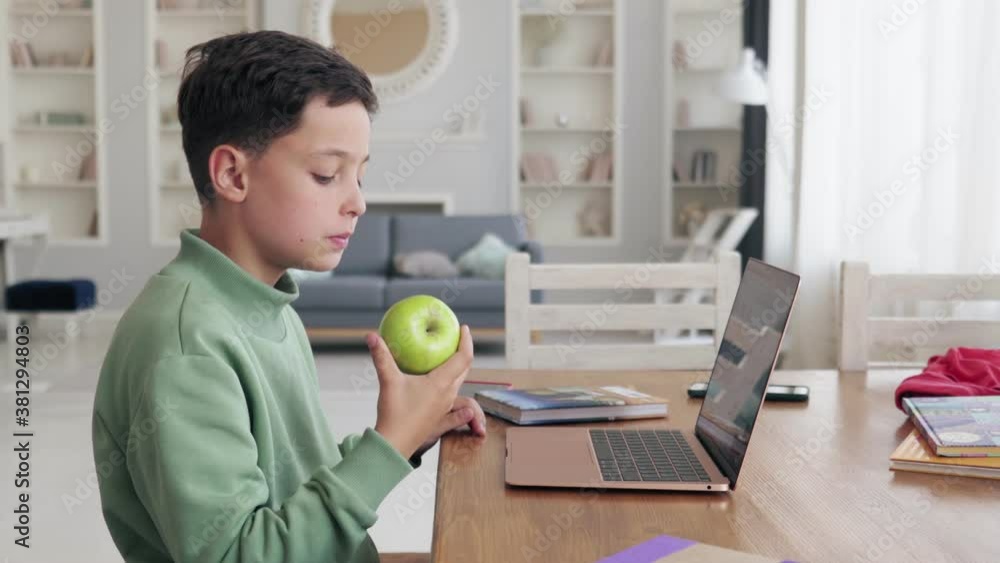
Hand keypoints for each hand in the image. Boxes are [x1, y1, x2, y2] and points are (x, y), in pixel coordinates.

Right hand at [370, 325, 474, 458]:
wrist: (394, 444)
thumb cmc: (394, 413)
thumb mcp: (388, 381)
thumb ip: (381, 356)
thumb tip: (370, 335)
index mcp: (441, 383)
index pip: (463, 357)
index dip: (466, 341)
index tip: (464, 328)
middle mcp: (448, 394)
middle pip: (464, 368)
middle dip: (464, 351)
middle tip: (458, 337)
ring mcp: (445, 406)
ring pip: (459, 382)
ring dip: (458, 368)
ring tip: (450, 357)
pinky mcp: (439, 416)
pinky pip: (455, 400)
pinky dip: (458, 390)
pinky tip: (463, 399)